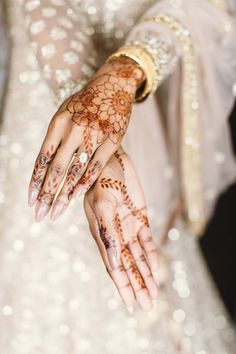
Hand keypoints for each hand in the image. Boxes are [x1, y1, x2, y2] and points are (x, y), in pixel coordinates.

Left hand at [28, 56, 144, 221]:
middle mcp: (74, 129)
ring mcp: (94, 134)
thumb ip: (56, 138)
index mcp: (58, 122)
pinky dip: (86, 182)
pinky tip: (77, 196)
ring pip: (76, 170)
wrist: (113, 84)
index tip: (30, 201)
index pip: (43, 158)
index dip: (35, 181)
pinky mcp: (112, 139)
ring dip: (65, 194)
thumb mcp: (65, 113)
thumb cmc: (85, 102)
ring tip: (56, 212)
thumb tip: (45, 167)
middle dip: (47, 195)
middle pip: (57, 168)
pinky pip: (97, 165)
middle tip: (40, 215)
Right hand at [84, 148, 158, 311]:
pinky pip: (147, 239)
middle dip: (137, 285)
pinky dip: (152, 253)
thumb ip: (106, 232)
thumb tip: (112, 262)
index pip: (114, 265)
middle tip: (147, 306)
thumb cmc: (101, 177)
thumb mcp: (103, 203)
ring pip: (139, 256)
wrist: (112, 157)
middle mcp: (115, 233)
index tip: (131, 305)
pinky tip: (156, 267)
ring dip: (146, 274)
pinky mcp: (139, 216)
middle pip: (128, 265)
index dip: (122, 285)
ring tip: (154, 293)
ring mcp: (127, 225)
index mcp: (102, 233)